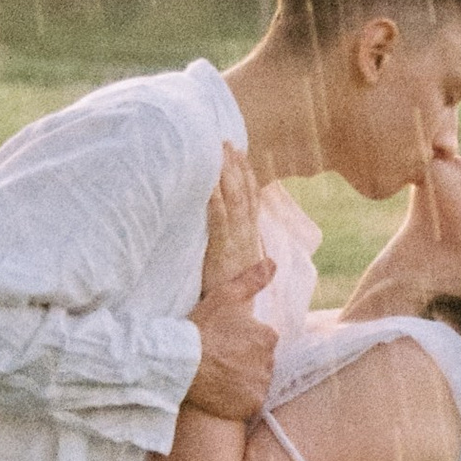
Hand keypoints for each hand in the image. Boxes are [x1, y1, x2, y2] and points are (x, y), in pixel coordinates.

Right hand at [183, 256, 276, 420]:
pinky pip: (248, 402)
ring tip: (218, 376)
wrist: (181, 364)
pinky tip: (220, 392)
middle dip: (245, 362)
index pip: (262, 341)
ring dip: (242, 380)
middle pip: (260, 362)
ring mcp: (261, 385)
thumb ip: (251, 280)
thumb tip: (272, 263)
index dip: (242, 342)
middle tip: (219, 360)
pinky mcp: (251, 405)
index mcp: (268, 336)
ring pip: (255, 382)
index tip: (223, 343)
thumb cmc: (202, 328)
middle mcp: (270, 362)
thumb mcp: (225, 297)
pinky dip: (238, 400)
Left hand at [202, 144, 265, 293]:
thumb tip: (232, 233)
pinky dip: (215, 199)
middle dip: (236, 166)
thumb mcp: (237, 266)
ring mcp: (236, 241)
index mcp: (251, 237)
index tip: (241, 154)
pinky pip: (219, 219)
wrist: (237, 319)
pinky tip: (208, 183)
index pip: (252, 199)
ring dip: (227, 174)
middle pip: (244, 192)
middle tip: (227, 142)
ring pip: (235, 200)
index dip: (248, 175)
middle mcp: (247, 235)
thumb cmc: (232, 294)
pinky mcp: (222, 251)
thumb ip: (234, 247)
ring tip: (220, 152)